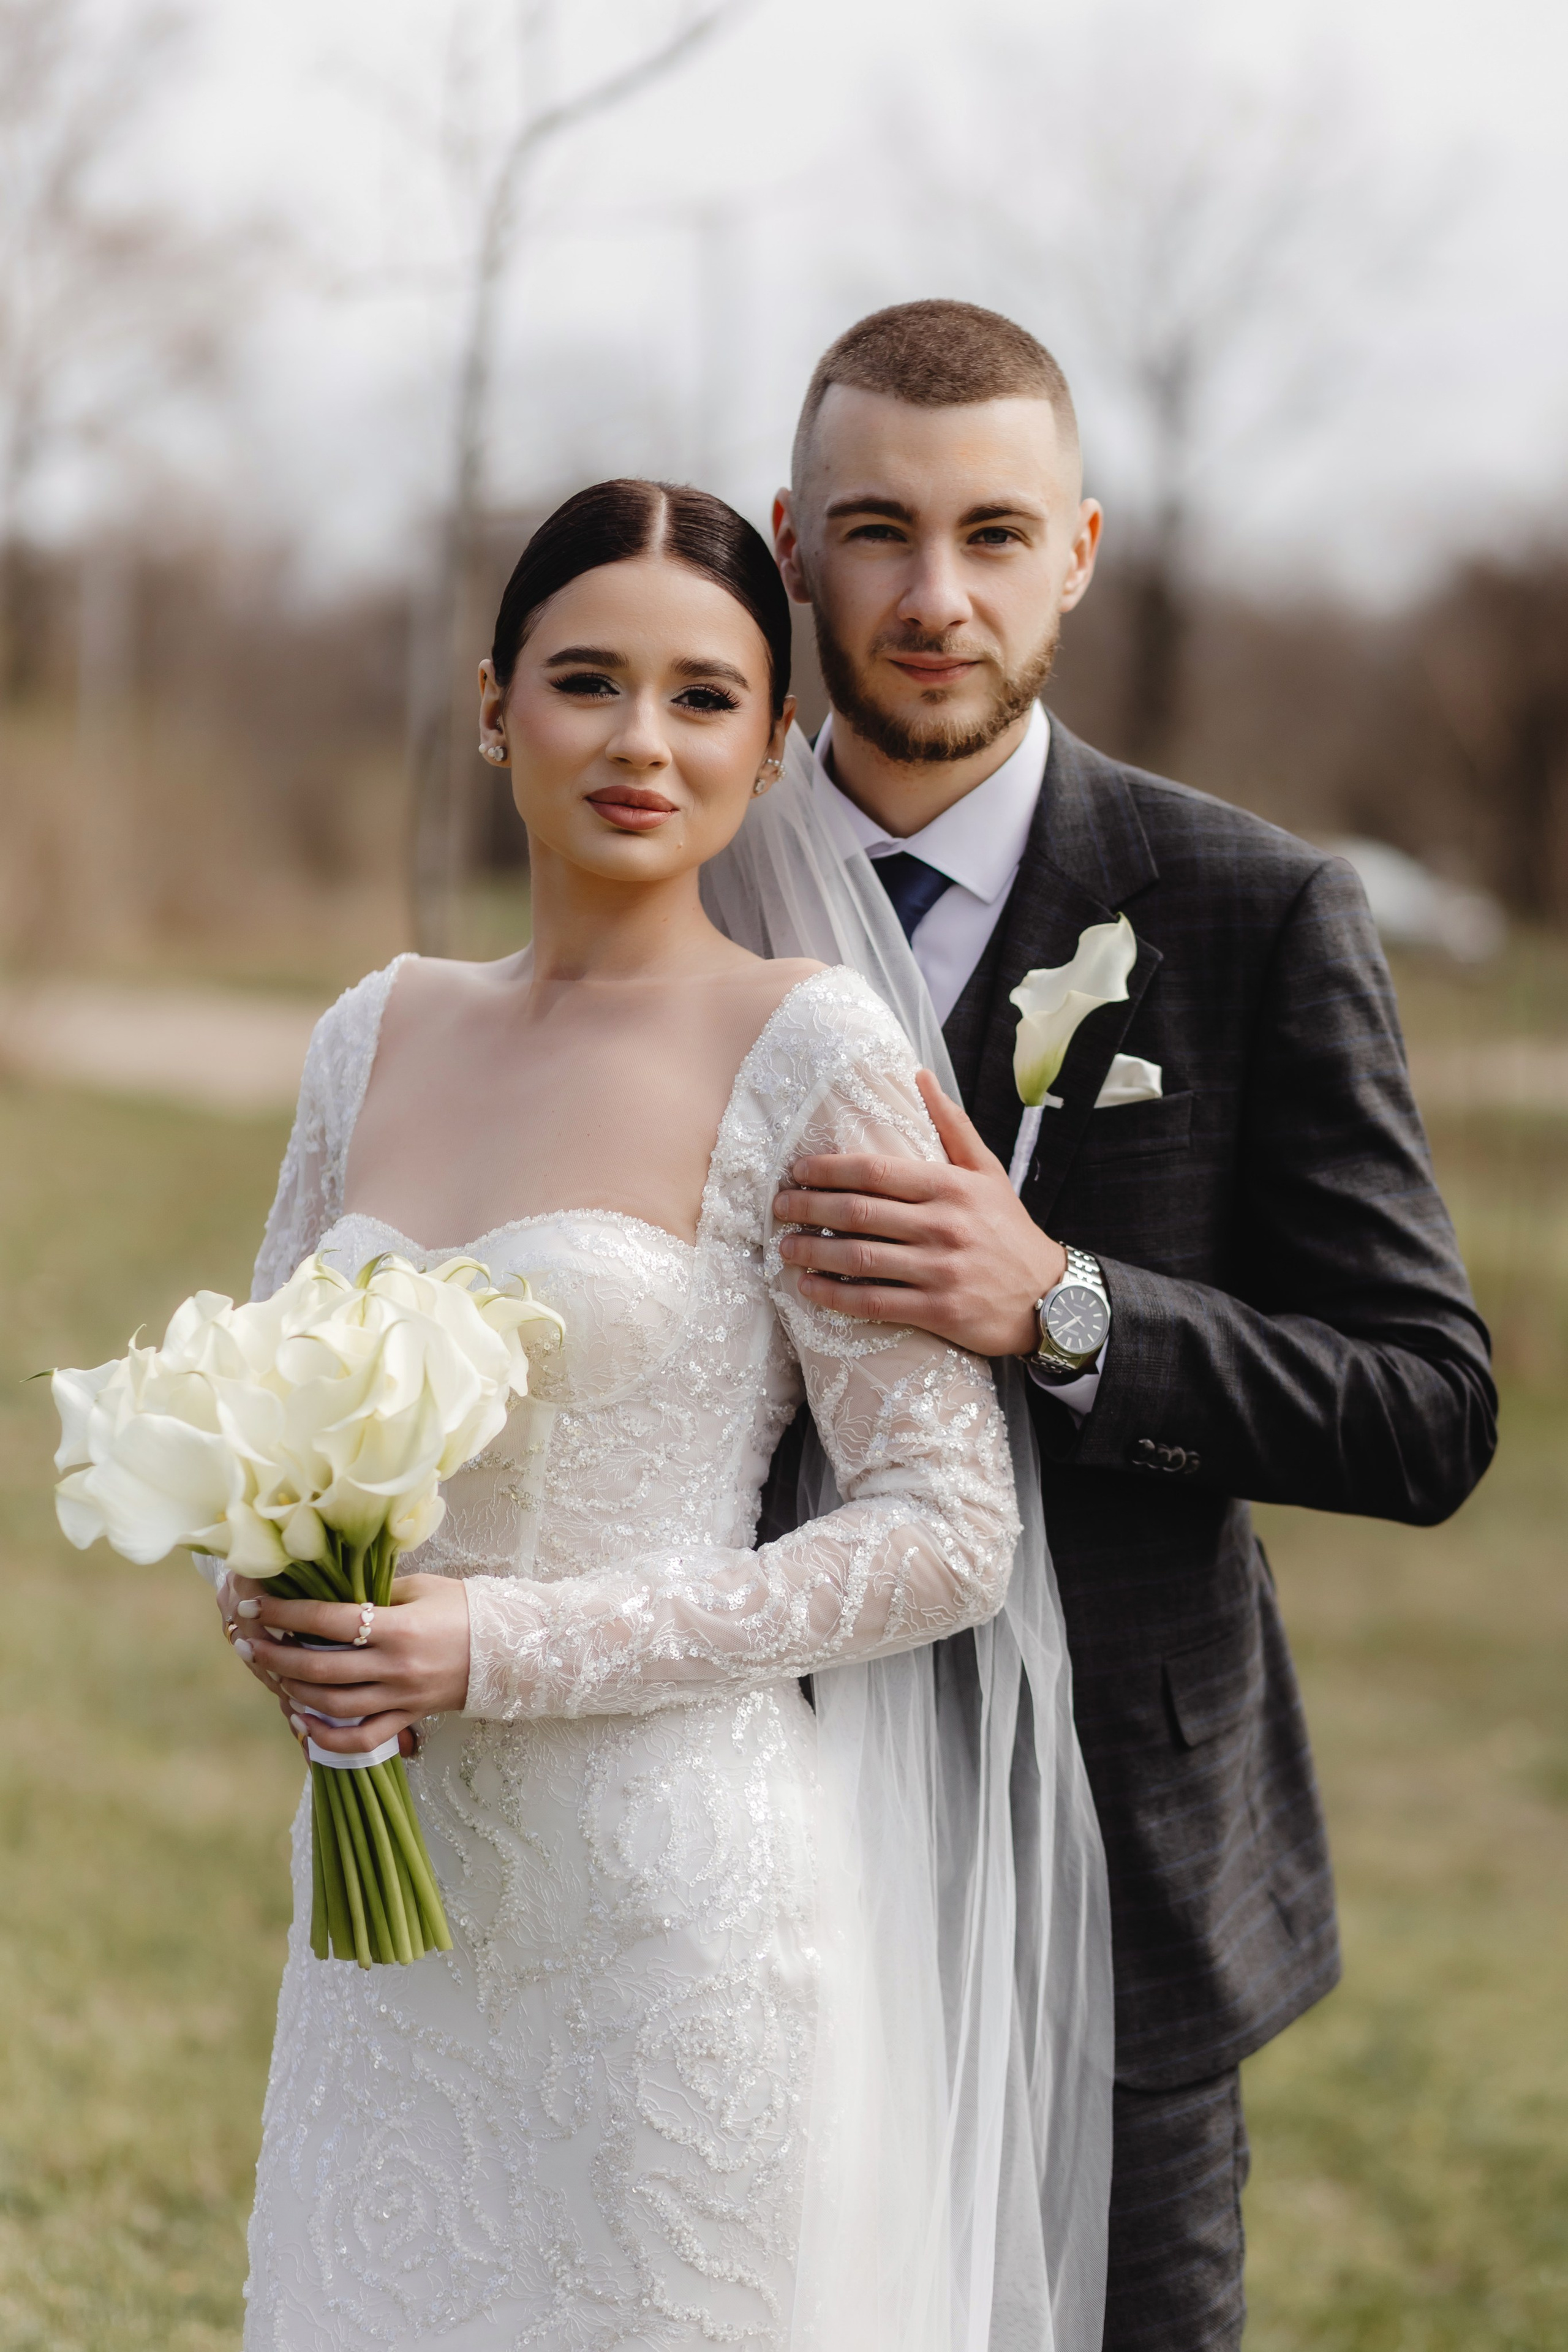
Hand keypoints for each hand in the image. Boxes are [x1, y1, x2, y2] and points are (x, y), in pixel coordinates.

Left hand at [216, 1571, 469, 1755]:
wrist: (511, 1650)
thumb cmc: (465, 1609)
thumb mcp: (423, 1587)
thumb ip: (377, 1590)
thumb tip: (333, 1589)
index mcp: (399, 1627)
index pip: (330, 1621)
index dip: (287, 1614)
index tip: (256, 1606)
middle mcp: (396, 1666)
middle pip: (322, 1668)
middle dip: (276, 1656)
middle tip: (249, 1642)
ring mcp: (401, 1698)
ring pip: (333, 1705)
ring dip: (294, 1692)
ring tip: (272, 1675)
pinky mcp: (408, 1720)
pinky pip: (361, 1740)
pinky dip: (327, 1738)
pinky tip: (303, 1722)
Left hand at [773, 1069, 1066, 1357]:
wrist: (1049, 1297)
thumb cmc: (1009, 1230)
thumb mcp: (988, 1171)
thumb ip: (951, 1125)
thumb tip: (919, 1075)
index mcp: (951, 1186)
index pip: (876, 1170)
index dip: (829, 1169)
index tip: (798, 1170)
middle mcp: (944, 1225)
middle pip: (858, 1212)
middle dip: (808, 1207)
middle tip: (779, 1206)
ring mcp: (940, 1270)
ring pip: (859, 1258)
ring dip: (812, 1252)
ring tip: (784, 1246)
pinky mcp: (937, 1310)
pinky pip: (873, 1302)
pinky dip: (834, 1296)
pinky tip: (807, 1288)